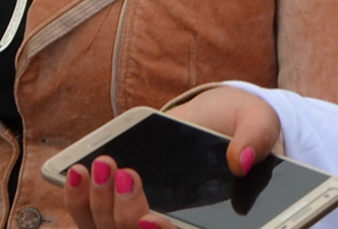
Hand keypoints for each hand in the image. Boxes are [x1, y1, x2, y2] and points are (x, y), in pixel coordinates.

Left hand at [61, 87, 281, 228]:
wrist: (212, 118)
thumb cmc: (239, 126)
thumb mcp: (258, 121)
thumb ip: (257, 137)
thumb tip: (241, 161)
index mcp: (214, 223)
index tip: (149, 220)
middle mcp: (173, 228)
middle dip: (126, 216)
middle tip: (126, 174)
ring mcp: (142, 226)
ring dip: (100, 207)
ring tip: (103, 165)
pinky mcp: (118, 215)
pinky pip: (91, 223)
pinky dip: (79, 202)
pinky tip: (80, 171)